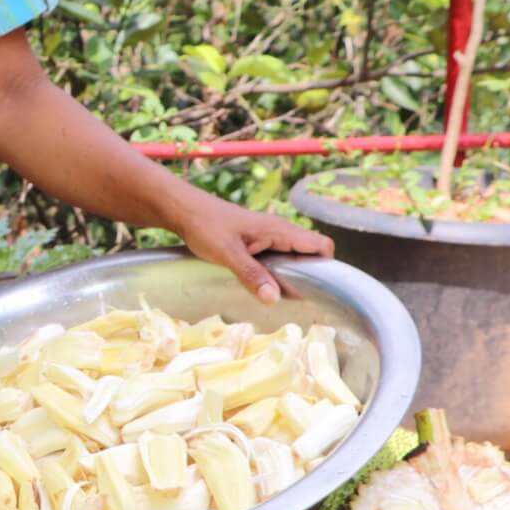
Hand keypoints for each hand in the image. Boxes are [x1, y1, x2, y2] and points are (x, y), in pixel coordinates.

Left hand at [163, 192, 333, 301]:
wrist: (183, 210)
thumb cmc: (205, 226)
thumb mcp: (227, 253)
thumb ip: (251, 275)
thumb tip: (274, 298)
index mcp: (280, 230)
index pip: (322, 245)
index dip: (326, 267)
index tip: (314, 289)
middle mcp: (280, 232)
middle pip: (311, 255)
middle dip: (308, 277)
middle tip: (293, 299)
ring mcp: (269, 237)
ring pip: (294, 259)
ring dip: (290, 277)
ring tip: (277, 297)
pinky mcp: (257, 243)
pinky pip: (278, 259)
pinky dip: (276, 274)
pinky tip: (262, 287)